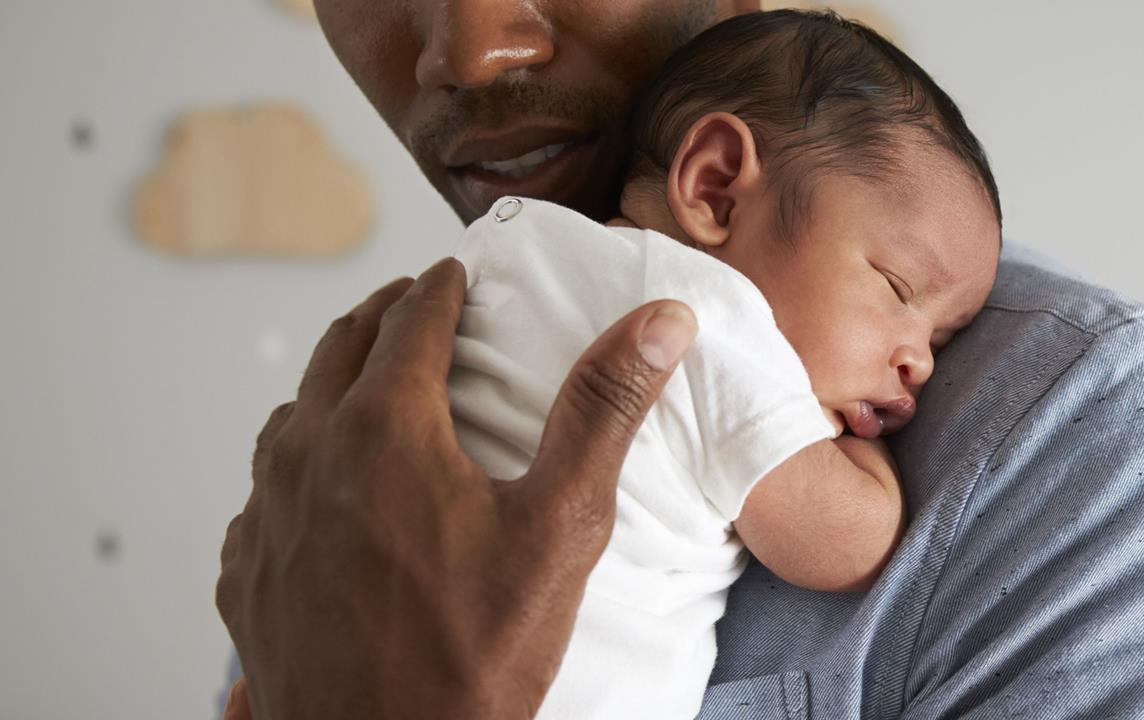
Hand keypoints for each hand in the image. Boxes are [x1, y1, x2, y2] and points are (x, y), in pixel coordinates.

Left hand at [216, 258, 696, 718]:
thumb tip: (657, 323)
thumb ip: (602, 411)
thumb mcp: (561, 524)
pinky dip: (299, 466)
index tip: (455, 272)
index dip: (439, 288)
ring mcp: (268, 518)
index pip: (409, 321)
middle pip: (336, 351)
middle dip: (380, 317)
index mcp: (384, 430)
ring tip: (369, 387)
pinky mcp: (249, 574)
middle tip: (413, 305)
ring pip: (290, 419)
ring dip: (332, 386)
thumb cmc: (476, 653)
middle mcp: (309, 458)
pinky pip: (265, 494)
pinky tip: (327, 492)